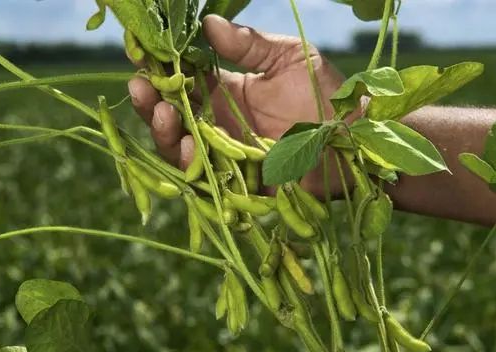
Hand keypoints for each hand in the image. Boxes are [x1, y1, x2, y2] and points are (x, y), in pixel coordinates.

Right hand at [127, 15, 346, 193]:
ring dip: (163, 130)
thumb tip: (207, 24)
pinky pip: (204, 177)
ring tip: (160, 112)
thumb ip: (249, 45)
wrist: (354, 142)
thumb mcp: (289, 58)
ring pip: (179, 146)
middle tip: (140, 85)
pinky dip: (189, 164)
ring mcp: (224, 154)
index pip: (182, 80)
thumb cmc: (326, 96)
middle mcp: (218, 123)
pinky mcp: (235, 183)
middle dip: (150, 101)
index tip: (141, 54)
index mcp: (226, 91)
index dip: (160, 69)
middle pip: (172, 114)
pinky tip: (184, 145)